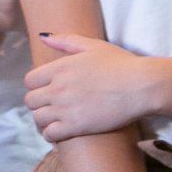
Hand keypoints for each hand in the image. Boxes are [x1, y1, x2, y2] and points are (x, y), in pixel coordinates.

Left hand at [23, 34, 169, 141]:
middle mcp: (57, 88)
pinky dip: (51, 135)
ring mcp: (65, 108)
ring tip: (53, 121)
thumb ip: (65, 40)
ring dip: (43, 120)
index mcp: (59, 68)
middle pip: (30, 101)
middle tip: (50, 106)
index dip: (36, 86)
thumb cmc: (121, 64)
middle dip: (38, 104)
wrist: (142, 86)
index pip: (29, 81)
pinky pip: (50, 134)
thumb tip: (42, 36)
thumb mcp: (92, 46)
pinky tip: (59, 132)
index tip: (46, 90)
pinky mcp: (76, 126)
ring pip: (38, 119)